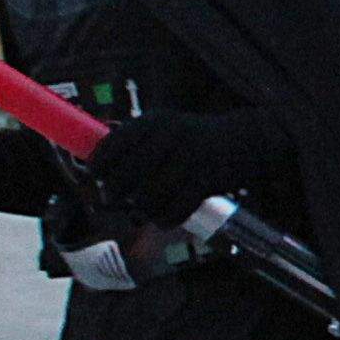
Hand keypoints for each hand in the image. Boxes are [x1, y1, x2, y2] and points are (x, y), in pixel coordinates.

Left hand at [78, 113, 240, 223]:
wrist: (246, 140)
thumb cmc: (196, 138)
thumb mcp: (166, 126)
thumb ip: (135, 140)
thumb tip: (93, 158)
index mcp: (156, 121)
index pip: (114, 144)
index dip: (99, 164)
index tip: (95, 175)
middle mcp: (170, 136)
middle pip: (127, 174)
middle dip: (114, 191)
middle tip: (113, 198)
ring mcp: (190, 159)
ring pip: (149, 196)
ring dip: (142, 209)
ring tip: (142, 210)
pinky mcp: (206, 181)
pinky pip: (175, 209)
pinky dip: (166, 218)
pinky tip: (164, 218)